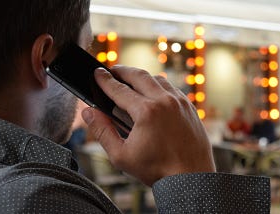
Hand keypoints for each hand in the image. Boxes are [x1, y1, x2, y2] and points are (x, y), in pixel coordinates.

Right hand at [82, 66, 214, 185]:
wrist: (191, 178)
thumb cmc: (157, 169)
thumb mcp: (121, 155)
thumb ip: (102, 131)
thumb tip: (88, 112)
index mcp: (146, 112)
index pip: (119, 89)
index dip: (104, 80)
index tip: (97, 73)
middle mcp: (164, 101)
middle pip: (138, 76)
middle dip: (122, 70)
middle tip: (112, 70)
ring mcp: (179, 102)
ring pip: (157, 79)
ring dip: (141, 76)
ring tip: (130, 79)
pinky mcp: (189, 106)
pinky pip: (171, 87)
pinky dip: (158, 85)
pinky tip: (152, 91)